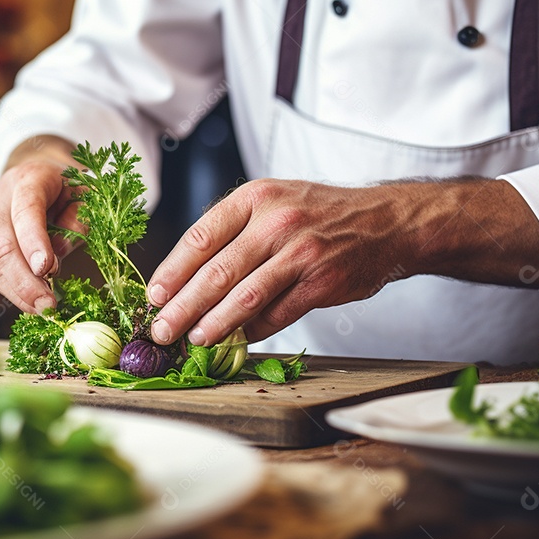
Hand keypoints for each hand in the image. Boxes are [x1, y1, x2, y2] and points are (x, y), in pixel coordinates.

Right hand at [0, 137, 82, 312]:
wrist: (32, 175)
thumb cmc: (63, 188)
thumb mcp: (83, 196)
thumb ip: (78, 222)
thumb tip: (58, 255)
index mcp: (27, 180)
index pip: (26, 211)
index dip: (34, 242)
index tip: (48, 271)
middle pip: (2, 245)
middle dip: (24, 281)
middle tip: (48, 305)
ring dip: (17, 291)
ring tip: (42, 308)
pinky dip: (9, 289)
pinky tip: (29, 300)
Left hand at [146, 180, 413, 345]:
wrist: (385, 222)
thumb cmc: (318, 215)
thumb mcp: (273, 203)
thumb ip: (233, 233)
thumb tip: (185, 279)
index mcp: (254, 198)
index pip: (200, 237)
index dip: (171, 271)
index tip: (153, 296)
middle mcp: (275, 221)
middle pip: (216, 271)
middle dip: (183, 306)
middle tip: (162, 330)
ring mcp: (300, 252)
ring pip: (244, 296)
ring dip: (213, 323)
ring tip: (192, 340)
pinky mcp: (321, 282)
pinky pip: (277, 313)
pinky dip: (253, 330)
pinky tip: (236, 340)